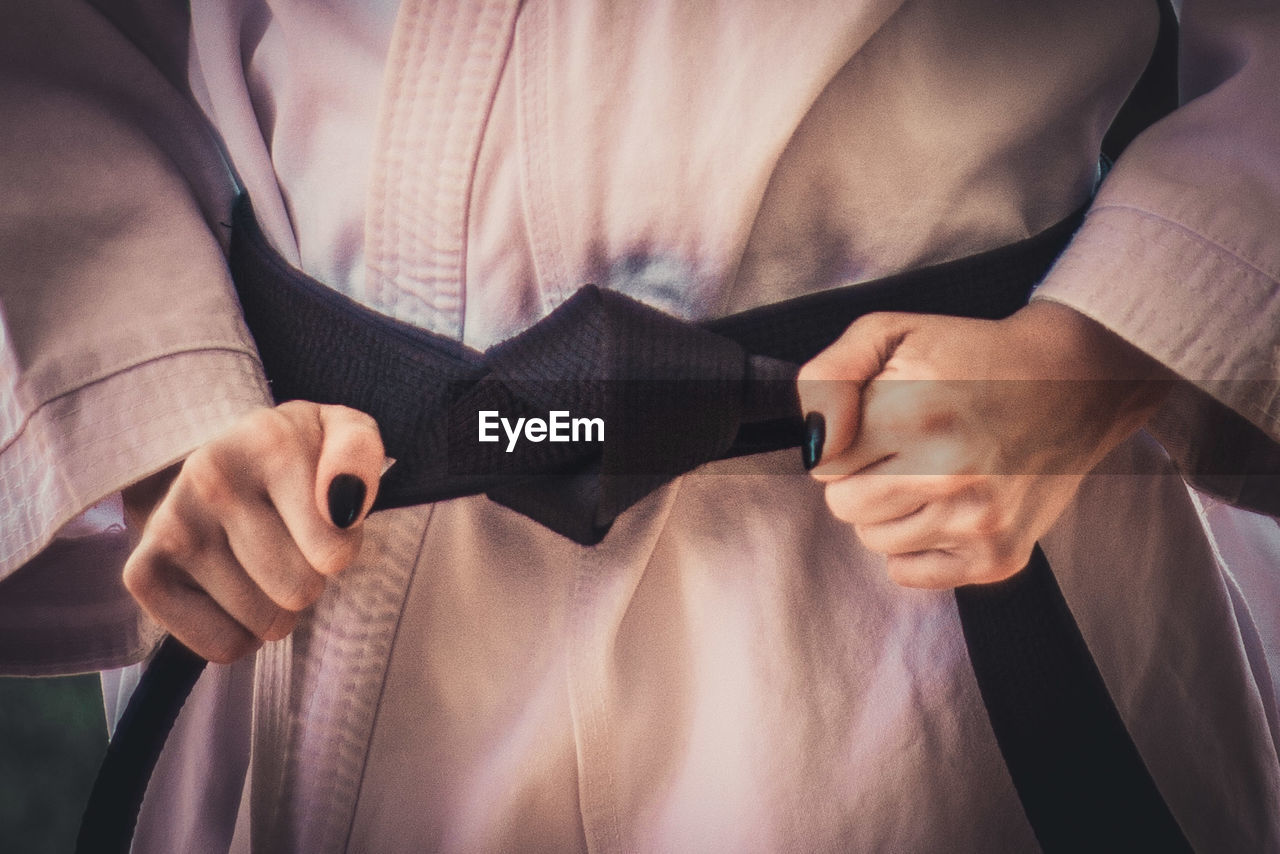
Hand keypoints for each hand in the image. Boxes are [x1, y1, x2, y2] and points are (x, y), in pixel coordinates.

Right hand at [121, 402, 383, 662]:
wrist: (224, 461)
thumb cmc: (302, 458)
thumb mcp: (345, 434)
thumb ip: (358, 456)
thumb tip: (344, 505)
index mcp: (269, 442)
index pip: (335, 553)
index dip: (344, 548)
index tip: (327, 519)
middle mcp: (211, 479)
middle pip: (300, 591)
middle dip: (309, 577)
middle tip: (293, 544)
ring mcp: (170, 526)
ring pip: (265, 623)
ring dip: (276, 606)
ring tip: (264, 562)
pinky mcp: (143, 572)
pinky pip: (223, 646)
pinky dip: (239, 635)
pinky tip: (235, 592)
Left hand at [797, 301, 1170, 588]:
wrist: (1073, 382)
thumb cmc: (970, 357)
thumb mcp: (889, 334)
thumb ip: (827, 378)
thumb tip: (813, 444)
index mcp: (915, 413)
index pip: (823, 462)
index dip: (847, 439)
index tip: (884, 419)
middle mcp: (949, 474)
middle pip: (844, 506)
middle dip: (863, 476)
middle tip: (906, 447)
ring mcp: (977, 522)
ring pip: (873, 540)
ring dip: (890, 510)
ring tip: (932, 471)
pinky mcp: (998, 557)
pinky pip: (909, 572)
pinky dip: (918, 545)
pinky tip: (948, 505)